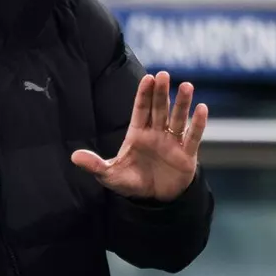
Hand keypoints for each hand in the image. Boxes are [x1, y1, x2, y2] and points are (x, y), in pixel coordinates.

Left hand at [71, 72, 207, 201]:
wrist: (155, 201)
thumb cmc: (132, 183)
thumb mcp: (111, 174)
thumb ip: (95, 165)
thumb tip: (74, 157)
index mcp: (138, 134)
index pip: (141, 109)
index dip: (144, 94)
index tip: (148, 78)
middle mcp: (156, 134)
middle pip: (159, 109)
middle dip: (161, 93)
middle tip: (164, 75)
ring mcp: (172, 143)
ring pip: (178, 119)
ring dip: (182, 104)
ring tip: (187, 86)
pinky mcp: (187, 156)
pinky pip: (193, 137)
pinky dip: (198, 124)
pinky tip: (202, 108)